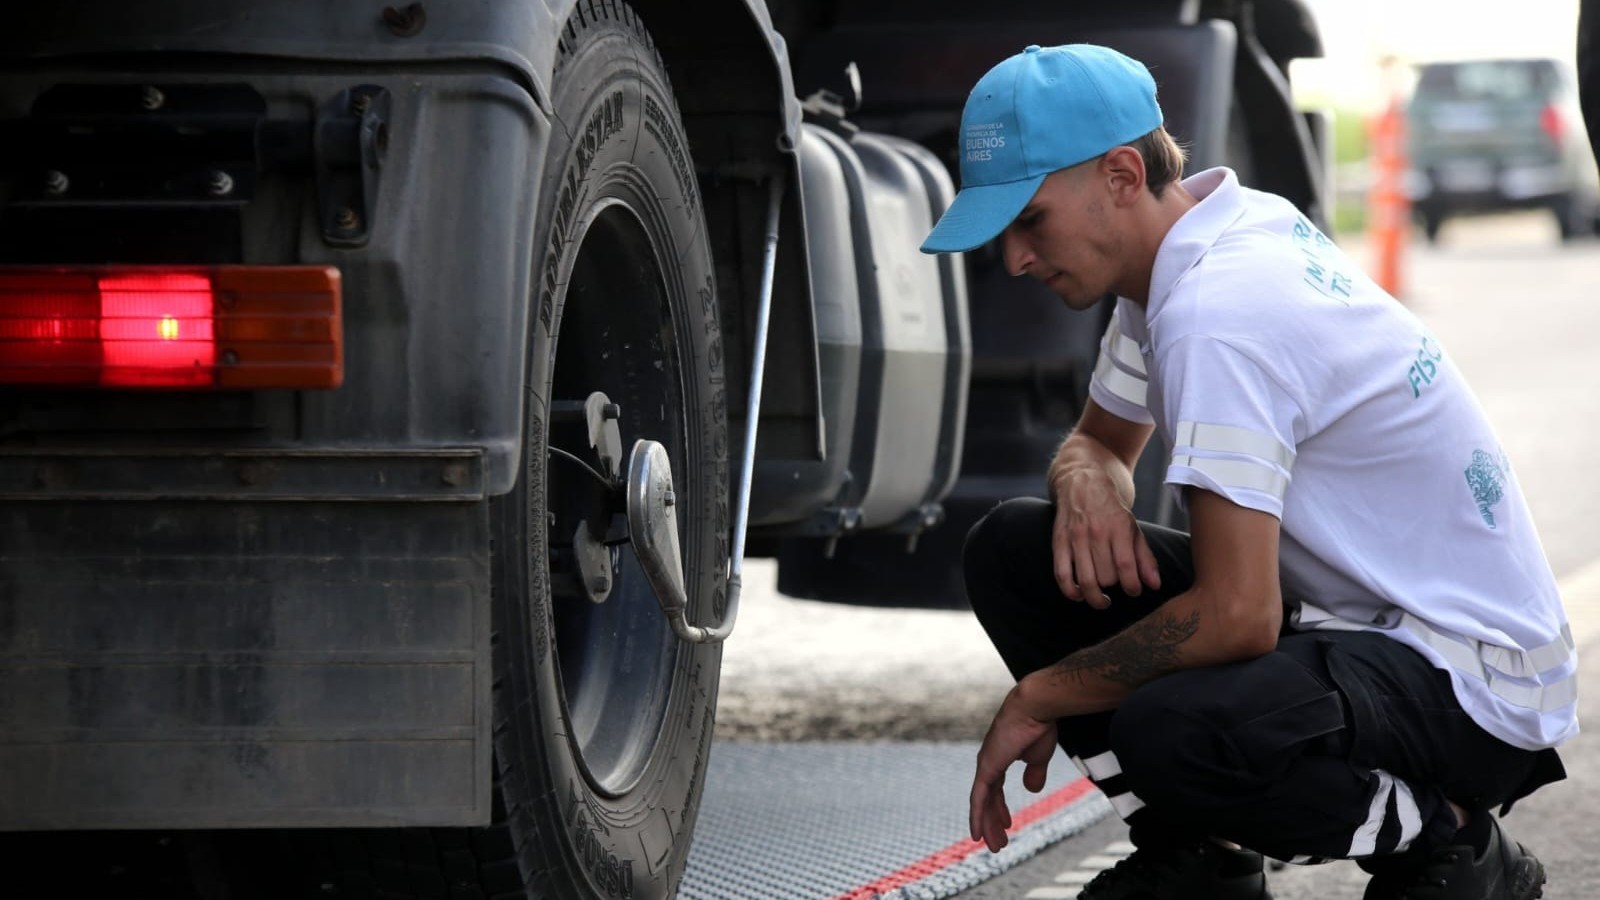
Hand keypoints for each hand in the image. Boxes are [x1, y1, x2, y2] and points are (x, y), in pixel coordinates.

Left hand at [969, 688, 1057, 852]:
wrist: (1036, 707)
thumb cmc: (1039, 726)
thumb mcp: (1038, 757)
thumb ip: (1034, 773)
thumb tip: (1031, 788)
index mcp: (1000, 758)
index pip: (996, 789)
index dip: (999, 808)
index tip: (1006, 824)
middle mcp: (989, 762)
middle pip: (987, 799)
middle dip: (992, 822)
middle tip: (997, 843)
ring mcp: (986, 764)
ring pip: (983, 803)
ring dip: (987, 825)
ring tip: (993, 846)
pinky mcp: (987, 767)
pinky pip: (979, 797)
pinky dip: (977, 816)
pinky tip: (977, 832)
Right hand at [1050, 468, 1159, 607]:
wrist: (1082, 479)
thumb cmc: (1110, 507)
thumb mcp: (1133, 527)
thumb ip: (1145, 557)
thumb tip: (1154, 585)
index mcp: (1118, 526)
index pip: (1125, 566)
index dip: (1132, 586)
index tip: (1134, 591)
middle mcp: (1096, 532)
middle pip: (1106, 576)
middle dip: (1114, 587)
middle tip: (1117, 585)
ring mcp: (1075, 537)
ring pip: (1086, 580)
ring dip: (1095, 597)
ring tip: (1103, 599)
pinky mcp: (1059, 541)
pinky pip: (1061, 574)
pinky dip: (1070, 591)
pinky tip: (1080, 595)